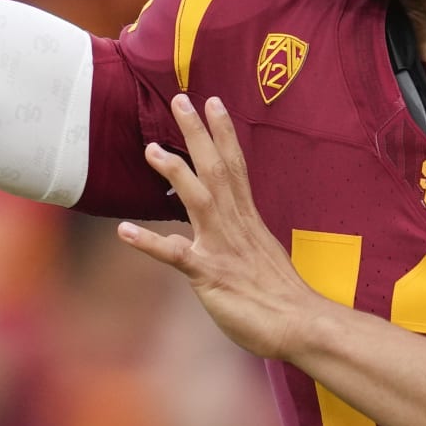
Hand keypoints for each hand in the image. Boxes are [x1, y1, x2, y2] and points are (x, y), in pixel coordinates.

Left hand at [118, 95, 321, 360]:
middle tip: (181, 100)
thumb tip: (235, 232)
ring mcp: (222, 247)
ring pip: (199, 199)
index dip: (223, 133)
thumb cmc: (282, 297)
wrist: (301, 325)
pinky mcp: (210, 275)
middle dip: (198, 134)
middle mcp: (235, 225)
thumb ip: (243, 239)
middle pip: (217, 169)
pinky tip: (124, 231)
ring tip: (151, 150)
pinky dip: (149, 242)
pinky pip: (176, 255)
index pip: (236, 166)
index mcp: (248, 220)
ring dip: (175, 173)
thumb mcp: (262, 257)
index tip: (214, 102)